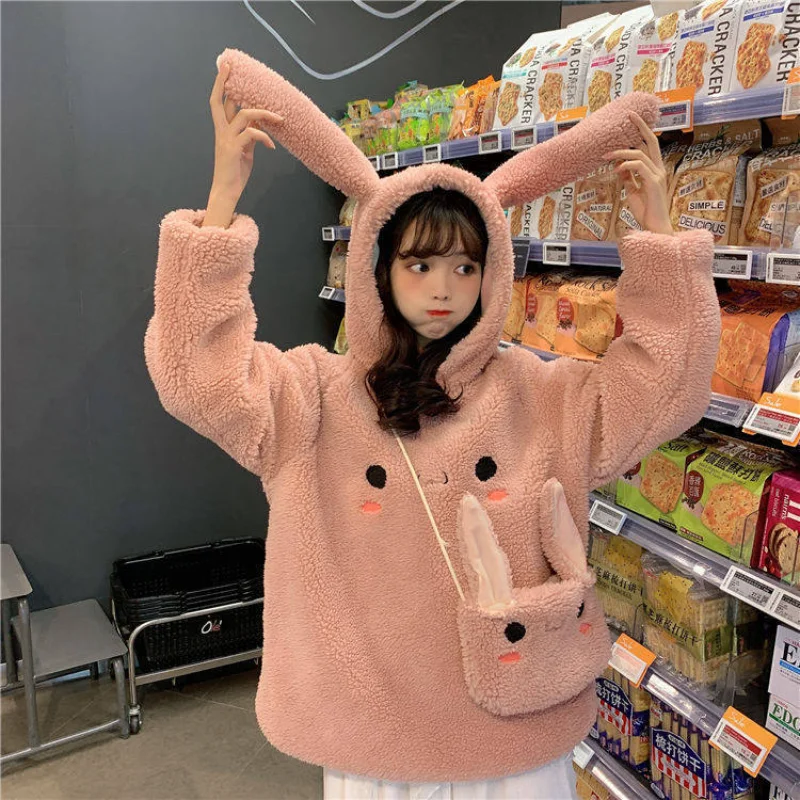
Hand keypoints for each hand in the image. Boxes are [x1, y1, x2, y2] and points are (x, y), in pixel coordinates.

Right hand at [209, 61, 283, 200]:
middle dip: (225, 82)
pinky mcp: (234, 149)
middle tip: (231, 66)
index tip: (226, 69)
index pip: (219, 103)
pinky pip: (253, 134)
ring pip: (244, 114)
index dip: (221, 86)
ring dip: (264, 113)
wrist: (227, 191)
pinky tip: (272, 147)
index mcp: (222, 130)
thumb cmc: (235, 172)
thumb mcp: (245, 150)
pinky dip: (265, 137)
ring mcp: (226, 139)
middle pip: (220, 101)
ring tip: (279, 118)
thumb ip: (249, 135)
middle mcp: (221, 132)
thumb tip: (258, 123)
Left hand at [605, 112, 672, 236]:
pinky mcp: (654, 183)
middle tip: (628, 115)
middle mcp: (659, 169)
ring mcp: (658, 175)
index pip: (649, 146)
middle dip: (640, 126)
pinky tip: (616, 169)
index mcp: (655, 170)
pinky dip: (626, 165)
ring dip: (620, 152)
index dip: (641, 132)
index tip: (630, 121)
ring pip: (640, 153)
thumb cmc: (646, 212)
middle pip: (651, 141)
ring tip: (605, 156)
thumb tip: (619, 168)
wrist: (654, 227)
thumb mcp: (633, 193)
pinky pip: (639, 166)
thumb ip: (629, 179)